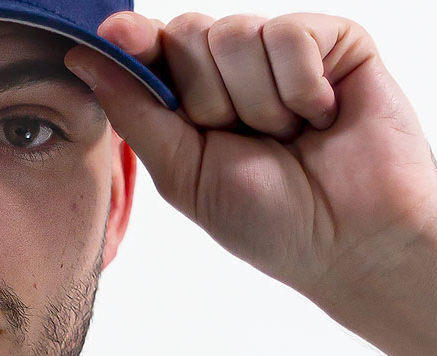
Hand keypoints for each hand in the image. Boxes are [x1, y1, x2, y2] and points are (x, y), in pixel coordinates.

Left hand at [63, 12, 436, 307]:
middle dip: (208, 98)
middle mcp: (236, 73)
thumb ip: (137, 113)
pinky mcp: (334, 41)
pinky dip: (301, 87)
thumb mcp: (185, 176)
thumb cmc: (271, 222)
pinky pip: (288, 34)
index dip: (135, 43)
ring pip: (236, 34)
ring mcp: (284, 53)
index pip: (154, 52)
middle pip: (188, 34)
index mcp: (196, 105)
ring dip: (258, 104)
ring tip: (291, 138)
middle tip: (247, 141)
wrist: (353, 239)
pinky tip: (323, 117)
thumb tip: (83, 57)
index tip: (116, 36)